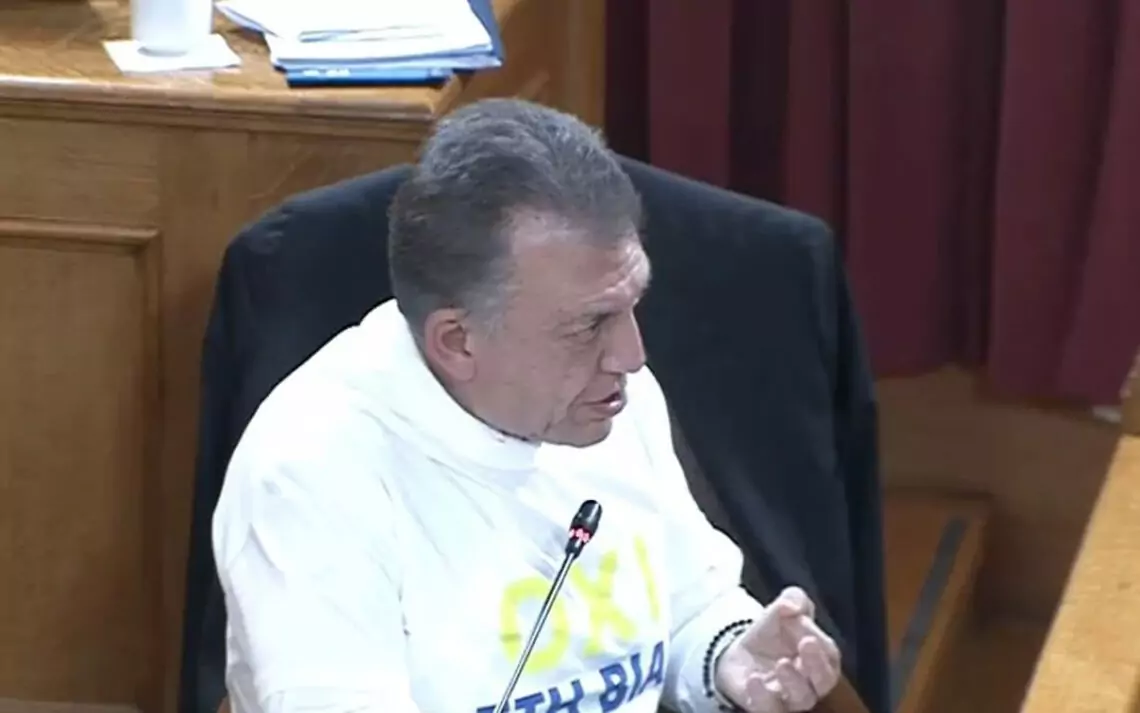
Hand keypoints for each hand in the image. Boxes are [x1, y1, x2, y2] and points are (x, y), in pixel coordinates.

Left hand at [714, 587, 841, 711]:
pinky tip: (754, 680)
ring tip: (781, 663)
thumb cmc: (772, 632)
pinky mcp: (764, 705)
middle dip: (817, 664)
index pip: (829, 654)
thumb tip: (794, 605)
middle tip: (806, 643)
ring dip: (793, 681)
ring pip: (801, 699)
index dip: (820, 642)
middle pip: (823, 681)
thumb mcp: (782, 608)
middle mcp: (809, 682)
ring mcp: (788, 696)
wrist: (739, 650)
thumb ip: (793, 599)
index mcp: (820, 658)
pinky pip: (768, 708)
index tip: (804, 625)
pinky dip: (762, 696)